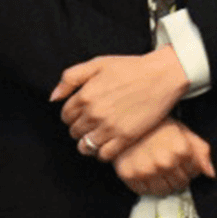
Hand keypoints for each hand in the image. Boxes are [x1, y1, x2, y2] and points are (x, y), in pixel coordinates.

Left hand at [53, 45, 190, 161]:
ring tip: (99, 136)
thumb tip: (53, 98)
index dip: (73, 114)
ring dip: (88, 142)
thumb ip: (70, 78)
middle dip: (81, 128)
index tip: (85, 112)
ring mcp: (110, 127)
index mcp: (85, 95)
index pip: (65, 115)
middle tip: (94, 122)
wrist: (163, 75)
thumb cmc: (131, 67)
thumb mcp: (98, 63)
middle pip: (74, 131)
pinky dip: (102, 152)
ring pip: (85, 146)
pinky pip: (104, 155)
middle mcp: (94, 113)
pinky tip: (109, 143)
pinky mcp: (126, 137)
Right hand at [113, 119, 214, 196]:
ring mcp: (146, 171)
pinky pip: (144, 192)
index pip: (194, 173)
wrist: (128, 122)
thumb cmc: (158, 126)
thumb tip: (211, 173)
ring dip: (164, 184)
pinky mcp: (129, 176)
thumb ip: (201, 151)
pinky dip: (147, 185)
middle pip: (180, 184)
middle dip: (178, 176)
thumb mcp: (184, 132)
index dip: (190, 167)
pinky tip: (147, 172)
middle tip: (171, 165)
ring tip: (159, 170)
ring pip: (163, 192)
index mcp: (181, 151)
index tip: (183, 161)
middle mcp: (164, 163)